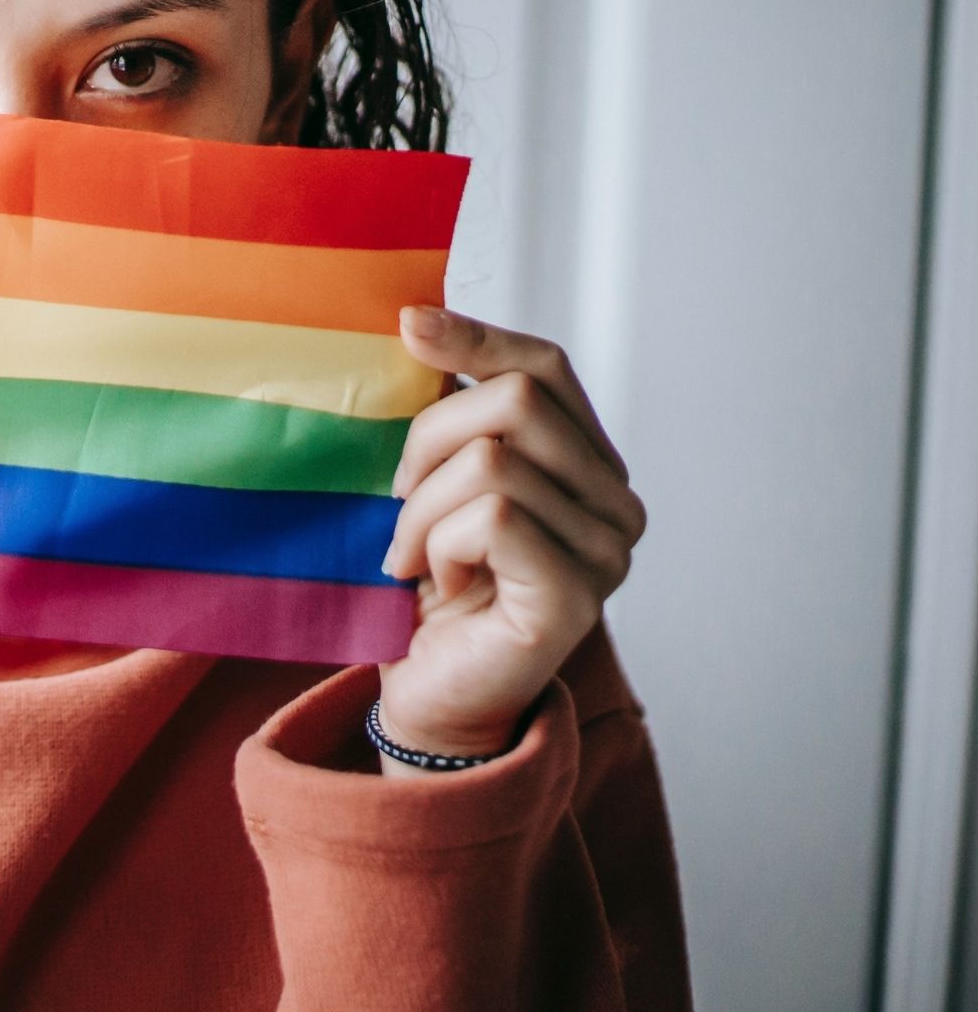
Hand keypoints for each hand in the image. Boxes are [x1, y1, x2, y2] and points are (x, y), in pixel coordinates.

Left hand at [373, 305, 645, 771]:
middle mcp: (615, 503)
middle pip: (514, 402)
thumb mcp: (430, 479)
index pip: (546, 368)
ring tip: (410, 554)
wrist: (426, 693)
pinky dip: (438, 544)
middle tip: (398, 503)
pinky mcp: (576, 596)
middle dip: (427, 442)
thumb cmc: (426, 587)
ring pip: (493, 461)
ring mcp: (607, 552)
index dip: (478, 337)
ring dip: (421, 508)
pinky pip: (493, 519)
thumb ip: (446, 411)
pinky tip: (437, 582)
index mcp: (585, 463)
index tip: (409, 325)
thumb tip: (417, 318)